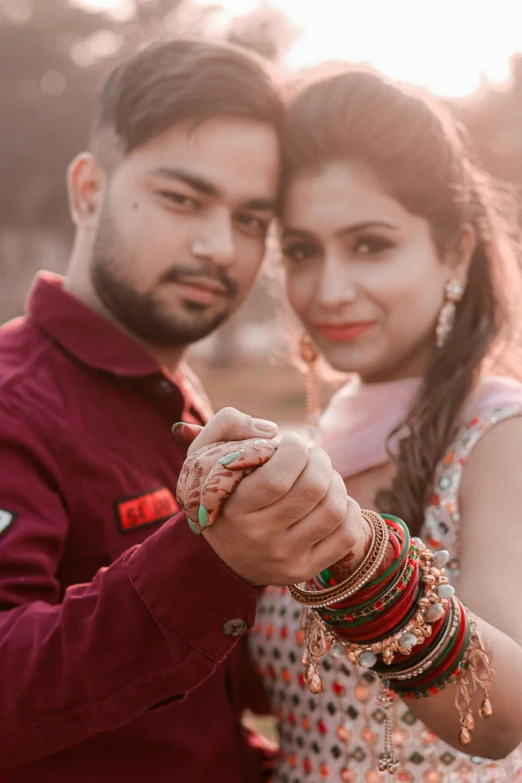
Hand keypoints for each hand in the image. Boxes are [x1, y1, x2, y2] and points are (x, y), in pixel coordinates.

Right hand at [175, 408, 363, 585]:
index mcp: (235, 508)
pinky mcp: (305, 570)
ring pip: (334, 510)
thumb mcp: (203, 454)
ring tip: (322, 476)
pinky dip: (349, 510)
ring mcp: (285, 557)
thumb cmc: (218, 493)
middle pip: (312, 489)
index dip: (295, 450)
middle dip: (319, 460)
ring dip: (336, 482)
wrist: (217, 557)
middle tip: (311, 456)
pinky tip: (334, 500)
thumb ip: (228, 424)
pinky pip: (347, 537)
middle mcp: (260, 537)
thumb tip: (272, 430)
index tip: (291, 442)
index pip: (278, 477)